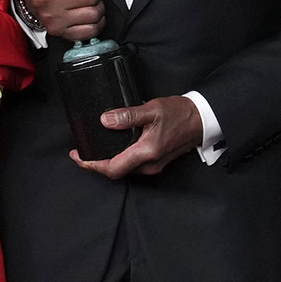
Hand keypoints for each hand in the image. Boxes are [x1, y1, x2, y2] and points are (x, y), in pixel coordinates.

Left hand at [71, 94, 201, 178]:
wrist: (202, 120)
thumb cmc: (180, 114)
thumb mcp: (152, 110)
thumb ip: (127, 115)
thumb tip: (105, 120)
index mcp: (146, 152)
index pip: (112, 168)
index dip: (91, 165)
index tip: (77, 156)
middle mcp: (149, 164)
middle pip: (116, 171)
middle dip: (96, 164)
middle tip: (82, 153)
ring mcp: (154, 166)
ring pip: (124, 170)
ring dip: (108, 162)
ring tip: (95, 150)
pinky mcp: (157, 162)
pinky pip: (133, 166)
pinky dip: (119, 160)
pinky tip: (114, 149)